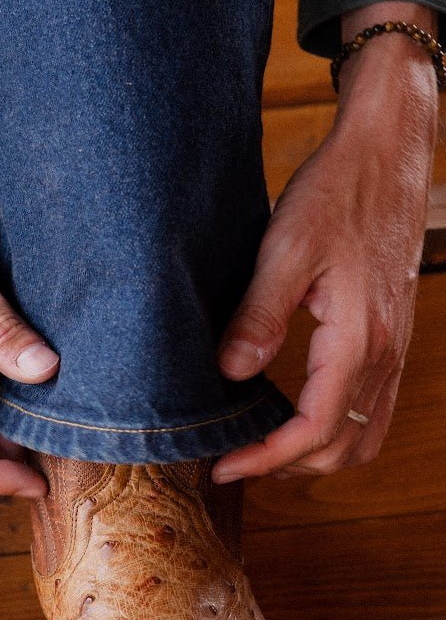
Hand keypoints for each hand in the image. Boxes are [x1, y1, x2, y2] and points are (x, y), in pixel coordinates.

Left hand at [213, 2, 438, 483]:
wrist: (390, 151)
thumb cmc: (338, 190)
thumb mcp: (286, 248)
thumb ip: (259, 315)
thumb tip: (231, 374)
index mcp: (359, 337)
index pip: (315, 430)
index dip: (266, 459)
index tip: (223, 466)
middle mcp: (386, 351)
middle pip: (344, 447)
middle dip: (288, 467)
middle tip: (235, 462)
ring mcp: (396, 347)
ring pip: (366, 435)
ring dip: (316, 455)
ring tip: (264, 450)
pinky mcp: (394, 336)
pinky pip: (374, 408)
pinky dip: (339, 430)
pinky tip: (299, 415)